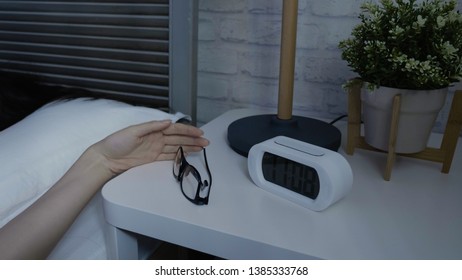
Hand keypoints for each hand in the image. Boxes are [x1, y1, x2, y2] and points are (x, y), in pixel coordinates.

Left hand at [92, 120, 208, 174]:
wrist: (106, 158)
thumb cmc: (116, 142)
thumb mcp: (133, 131)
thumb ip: (151, 126)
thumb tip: (167, 122)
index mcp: (153, 130)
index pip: (175, 129)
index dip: (188, 131)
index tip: (199, 133)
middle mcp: (156, 138)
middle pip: (179, 138)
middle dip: (193, 139)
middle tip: (206, 142)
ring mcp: (155, 148)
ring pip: (176, 147)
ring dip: (189, 147)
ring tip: (201, 148)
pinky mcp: (152, 159)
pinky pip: (169, 156)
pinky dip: (179, 155)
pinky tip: (188, 154)